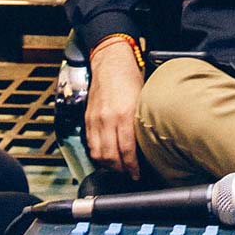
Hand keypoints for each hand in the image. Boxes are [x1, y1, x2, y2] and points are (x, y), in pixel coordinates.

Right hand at [86, 40, 145, 179]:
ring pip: (98, 153)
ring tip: (118, 169)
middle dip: (120, 170)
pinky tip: (105, 157)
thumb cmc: (129, 77)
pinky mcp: (87, 118)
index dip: (132, 167)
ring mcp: (95, 119)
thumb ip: (141, 121)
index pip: (127, 150)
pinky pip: (90, 143)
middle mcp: (107, 119)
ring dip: (108, 165)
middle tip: (129, 174)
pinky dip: (97, 154)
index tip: (137, 174)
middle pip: (111, 156)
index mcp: (124, 114)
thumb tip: (147, 143)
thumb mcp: (142, 98)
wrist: (110, 60)